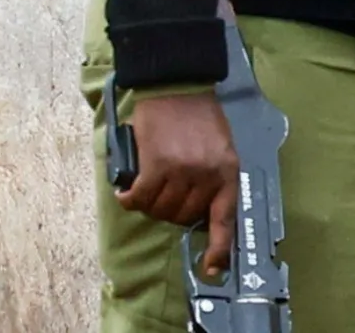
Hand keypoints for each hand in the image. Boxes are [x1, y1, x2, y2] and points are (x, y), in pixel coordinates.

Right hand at [116, 91, 238, 279]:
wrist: (178, 86)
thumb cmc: (198, 116)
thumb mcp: (220, 146)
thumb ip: (213, 176)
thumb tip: (197, 209)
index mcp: (228, 172)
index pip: (225, 218)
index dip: (219, 248)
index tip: (211, 268)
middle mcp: (208, 176)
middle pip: (183, 216)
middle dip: (170, 211)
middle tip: (162, 193)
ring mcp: (183, 172)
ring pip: (160, 209)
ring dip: (149, 203)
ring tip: (146, 187)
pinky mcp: (157, 166)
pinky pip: (140, 198)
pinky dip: (130, 198)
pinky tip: (126, 191)